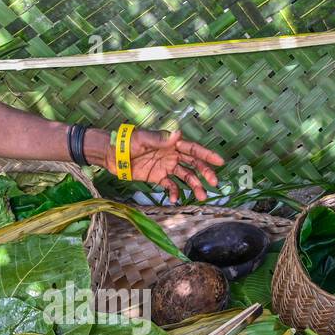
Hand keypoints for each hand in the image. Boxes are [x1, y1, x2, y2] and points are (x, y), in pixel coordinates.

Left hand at [104, 129, 224, 203]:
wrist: (113, 155)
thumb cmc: (128, 142)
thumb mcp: (144, 139)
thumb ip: (161, 139)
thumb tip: (178, 133)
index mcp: (171, 143)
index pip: (193, 149)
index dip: (207, 155)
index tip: (220, 162)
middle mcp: (172, 155)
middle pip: (193, 164)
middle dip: (205, 174)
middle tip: (214, 184)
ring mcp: (166, 167)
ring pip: (185, 177)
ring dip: (194, 186)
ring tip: (201, 197)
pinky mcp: (158, 177)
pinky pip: (170, 186)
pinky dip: (174, 193)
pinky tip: (175, 200)